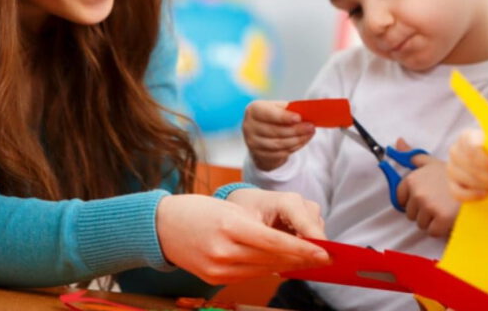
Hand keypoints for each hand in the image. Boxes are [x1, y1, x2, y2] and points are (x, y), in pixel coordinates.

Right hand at [156, 192, 329, 284]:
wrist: (163, 226)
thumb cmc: (200, 210)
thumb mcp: (231, 209)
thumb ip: (258, 227)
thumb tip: (291, 244)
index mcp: (230, 225)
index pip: (275, 241)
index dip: (302, 249)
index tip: (323, 252)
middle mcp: (224, 250)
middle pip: (272, 258)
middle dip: (300, 258)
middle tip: (324, 257)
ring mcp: (217, 268)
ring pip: (263, 269)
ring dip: (286, 265)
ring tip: (307, 261)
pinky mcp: (213, 278)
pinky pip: (248, 275)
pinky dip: (265, 269)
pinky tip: (280, 264)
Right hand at [242, 100, 314, 170]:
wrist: (261, 134)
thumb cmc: (273, 117)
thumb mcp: (278, 108)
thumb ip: (289, 110)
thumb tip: (307, 114)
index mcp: (254, 110)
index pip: (268, 114)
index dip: (284, 117)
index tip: (299, 118)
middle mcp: (249, 126)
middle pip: (275, 131)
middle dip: (296, 130)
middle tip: (311, 127)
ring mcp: (252, 142)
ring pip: (279, 144)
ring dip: (297, 139)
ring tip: (310, 133)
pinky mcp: (258, 155)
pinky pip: (280, 153)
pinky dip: (294, 147)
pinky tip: (302, 141)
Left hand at [395, 139, 458, 236]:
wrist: (480, 186)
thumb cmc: (455, 176)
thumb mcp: (432, 162)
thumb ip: (412, 155)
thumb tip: (397, 143)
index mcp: (412, 179)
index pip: (400, 199)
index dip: (413, 200)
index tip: (425, 197)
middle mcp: (418, 192)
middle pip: (411, 213)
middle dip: (423, 211)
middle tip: (439, 202)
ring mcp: (429, 206)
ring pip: (421, 224)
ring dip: (432, 221)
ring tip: (446, 208)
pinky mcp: (441, 219)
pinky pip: (432, 232)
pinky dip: (441, 229)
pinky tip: (450, 217)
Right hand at [447, 129, 487, 201]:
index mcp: (467, 137)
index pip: (472, 147)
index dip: (486, 160)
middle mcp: (455, 151)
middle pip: (470, 165)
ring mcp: (451, 168)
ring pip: (466, 178)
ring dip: (487, 186)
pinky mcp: (451, 184)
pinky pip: (457, 192)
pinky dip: (471, 195)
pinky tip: (486, 195)